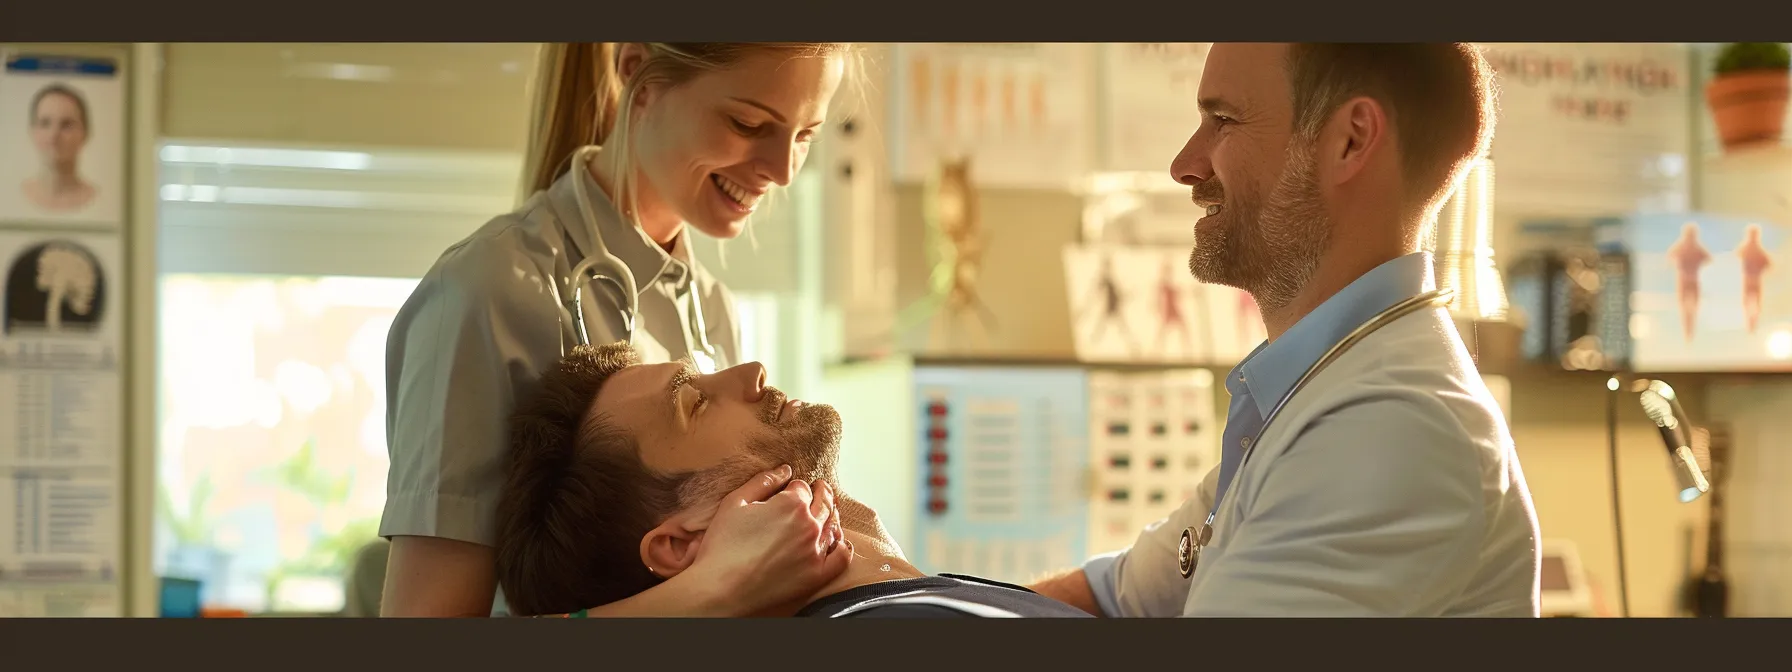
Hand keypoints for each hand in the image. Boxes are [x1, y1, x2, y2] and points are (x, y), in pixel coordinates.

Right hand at [685, 465, 851, 615]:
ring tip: (826, 513)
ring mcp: (816, 550)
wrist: (721, 588)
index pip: (802, 487)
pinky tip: (837, 541)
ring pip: (833, 526)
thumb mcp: (735, 502)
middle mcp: (809, 524)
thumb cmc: (723, 545)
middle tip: (819, 490)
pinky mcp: (817, 575)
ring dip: (830, 516)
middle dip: (820, 493)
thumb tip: (785, 470)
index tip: (788, 493)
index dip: (794, 488)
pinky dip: (841, 546)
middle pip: (824, 502)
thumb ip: (763, 481)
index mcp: (791, 503)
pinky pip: (841, 557)